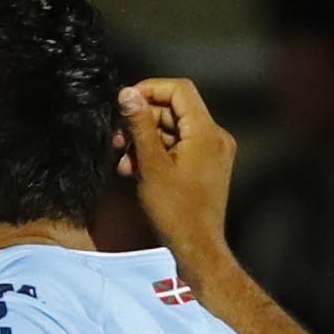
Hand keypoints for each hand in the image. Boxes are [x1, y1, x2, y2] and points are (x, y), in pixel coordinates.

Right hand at [120, 76, 237, 255]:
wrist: (196, 244)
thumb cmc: (174, 210)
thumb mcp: (150, 165)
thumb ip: (139, 126)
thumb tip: (127, 94)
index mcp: (206, 132)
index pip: (180, 90)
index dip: (149, 90)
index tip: (124, 103)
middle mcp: (216, 136)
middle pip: (175, 109)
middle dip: (142, 121)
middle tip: (116, 140)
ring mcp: (214, 150)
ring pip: (175, 128)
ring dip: (146, 139)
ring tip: (124, 161)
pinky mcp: (208, 163)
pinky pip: (181, 145)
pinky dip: (158, 151)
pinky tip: (138, 169)